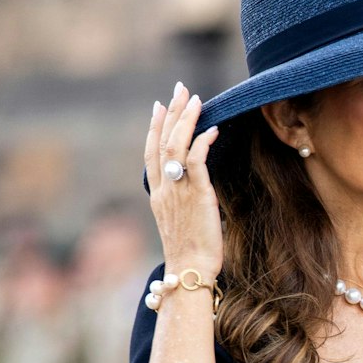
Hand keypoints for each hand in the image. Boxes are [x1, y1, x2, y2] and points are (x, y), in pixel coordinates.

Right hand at [146, 82, 223, 274]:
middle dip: (171, 113)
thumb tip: (193, 189)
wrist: (189, 271)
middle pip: (162, 142)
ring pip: (176, 146)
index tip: (159, 107)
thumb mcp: (179, 224)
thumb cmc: (189, 255)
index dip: (154, 128)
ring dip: (186, 120)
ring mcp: (178, 191)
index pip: (151, 154)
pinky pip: (196, 161)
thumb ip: (180, 203)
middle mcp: (164, 190)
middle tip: (180, 90)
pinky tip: (212, 129)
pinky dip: (203, 142)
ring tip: (196, 99)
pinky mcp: (197, 195)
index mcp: (158, 196)